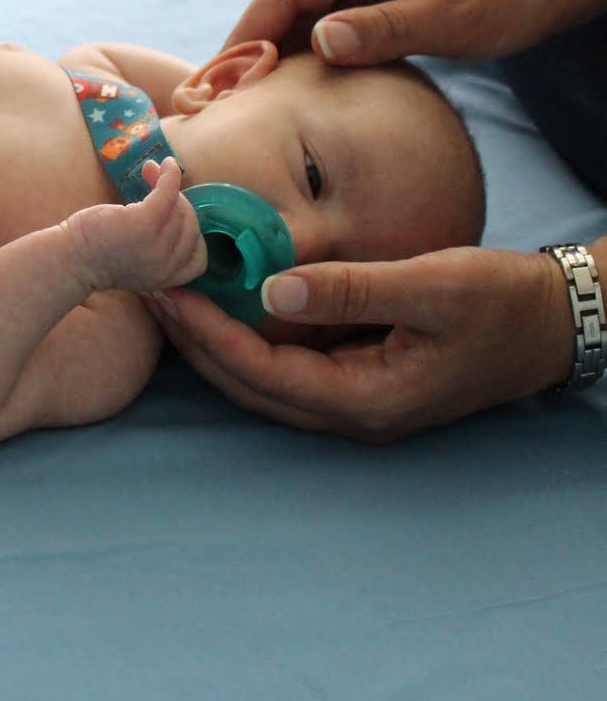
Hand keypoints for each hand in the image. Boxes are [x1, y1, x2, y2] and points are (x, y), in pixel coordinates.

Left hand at [62, 158, 206, 293]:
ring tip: (153, 173)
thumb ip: (159, 239)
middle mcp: (166, 266)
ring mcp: (156, 245)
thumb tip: (171, 191)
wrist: (69, 259)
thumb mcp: (138, 255)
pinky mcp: (144, 223)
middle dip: (178, 203)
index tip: (173, 218)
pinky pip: (168, 193)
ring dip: (168, 186)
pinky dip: (170, 176)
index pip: (199, 259)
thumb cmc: (98, 253)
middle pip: (191, 227)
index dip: (190, 235)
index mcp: (167, 279)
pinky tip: (166, 165)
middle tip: (159, 186)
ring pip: (179, 209)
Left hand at [145, 246, 576, 441]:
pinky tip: (221, 308)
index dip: (209, 334)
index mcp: (368, 399)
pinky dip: (245, 342)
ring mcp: (354, 403)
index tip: (168, 293)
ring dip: (213, 344)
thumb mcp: (431, 286)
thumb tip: (271, 289)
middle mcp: (353, 413)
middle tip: (148, 293)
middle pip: (249, 387)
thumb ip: (351, 290)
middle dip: (195, 343)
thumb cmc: (501, 303)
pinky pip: (284, 370)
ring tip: (169, 299)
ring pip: (261, 383)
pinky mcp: (357, 381)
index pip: (262, 373)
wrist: (553, 324)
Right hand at [226, 0, 603, 64]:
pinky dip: (304, 49)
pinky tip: (288, 85)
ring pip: (301, 10)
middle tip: (218, 97)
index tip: (223, 76)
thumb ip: (383, 30)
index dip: (250, 31)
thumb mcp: (451, 17)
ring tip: (242, 99)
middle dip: (251, 45)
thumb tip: (318, 43)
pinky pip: (325, 16)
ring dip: (274, 51)